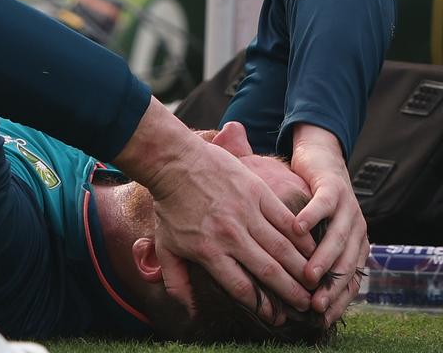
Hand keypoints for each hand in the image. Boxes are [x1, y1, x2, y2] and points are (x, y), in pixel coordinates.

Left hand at [114, 101, 314, 319]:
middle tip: (306, 305)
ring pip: (282, 248)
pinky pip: (286, 220)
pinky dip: (301, 237)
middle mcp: (231, 236)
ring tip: (314, 283)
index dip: (262, 306)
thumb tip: (185, 310)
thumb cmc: (169, 205)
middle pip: (269, 272)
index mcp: (208, 251)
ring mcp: (246, 213)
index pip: (242, 287)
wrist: (173, 162)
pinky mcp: (257, 193)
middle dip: (291, 293)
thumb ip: (176, 279)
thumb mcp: (165, 246)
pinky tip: (313, 250)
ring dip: (302, 268)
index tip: (275, 317)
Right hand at [290, 123, 367, 324]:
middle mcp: (357, 230)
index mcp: (354, 246)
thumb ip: (309, 260)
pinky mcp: (335, 187)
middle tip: (314, 305)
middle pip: (347, 264)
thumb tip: (290, 294)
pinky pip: (324, 204)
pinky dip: (312, 217)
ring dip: (324, 259)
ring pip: (339, 238)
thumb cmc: (311, 205)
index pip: (349, 281)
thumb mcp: (314, 236)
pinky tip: (297, 228)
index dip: (336, 300)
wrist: (321, 161)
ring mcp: (348, 208)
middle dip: (332, 288)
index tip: (318, 318)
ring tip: (309, 274)